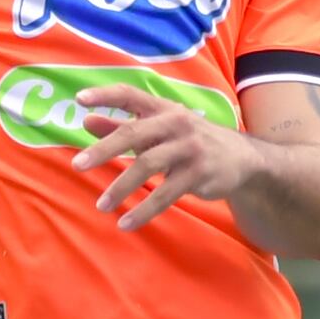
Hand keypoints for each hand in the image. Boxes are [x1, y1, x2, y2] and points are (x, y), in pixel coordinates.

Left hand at [74, 86, 253, 232]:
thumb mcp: (159, 129)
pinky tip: (126, 223)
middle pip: (134, 134)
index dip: (105, 96)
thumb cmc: (189, 140)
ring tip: (101, 205)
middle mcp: (175, 123)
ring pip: (147, 166)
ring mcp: (189, 148)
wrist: (241, 158)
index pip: (130, 95)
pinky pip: (166, 195)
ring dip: (121, 187)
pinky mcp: (198, 173)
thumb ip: (122, 126)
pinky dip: (144, 210)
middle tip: (77, 166)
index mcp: (162, 109)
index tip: (80, 100)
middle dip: (103, 150)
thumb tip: (86, 121)